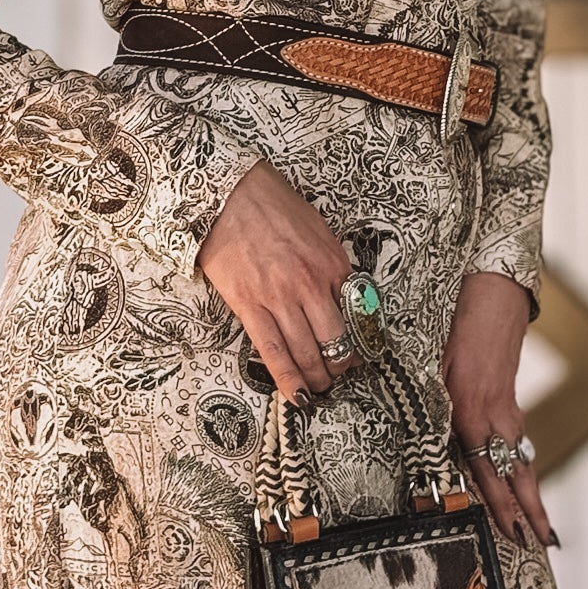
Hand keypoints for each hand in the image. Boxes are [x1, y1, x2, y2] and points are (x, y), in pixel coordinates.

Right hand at [197, 160, 355, 405]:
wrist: (227, 192)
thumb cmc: (271, 204)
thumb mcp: (317, 229)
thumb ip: (330, 265)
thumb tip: (338, 297)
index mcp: (333, 263)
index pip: (357, 315)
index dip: (360, 341)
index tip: (357, 353)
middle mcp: (311, 284)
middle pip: (335, 340)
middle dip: (340, 366)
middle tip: (338, 376)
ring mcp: (279, 297)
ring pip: (306, 352)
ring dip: (316, 378)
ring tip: (318, 389)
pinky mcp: (249, 305)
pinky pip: (272, 351)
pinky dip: (287, 378)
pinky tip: (296, 396)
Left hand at [442, 271, 551, 545]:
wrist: (494, 296)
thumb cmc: (456, 328)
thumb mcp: (432, 363)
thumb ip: (429, 403)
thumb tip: (423, 437)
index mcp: (471, 411)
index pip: (488, 469)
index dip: (500, 504)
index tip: (512, 532)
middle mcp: (494, 417)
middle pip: (516, 474)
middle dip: (530, 511)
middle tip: (542, 544)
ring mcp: (508, 410)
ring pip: (522, 461)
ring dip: (532, 495)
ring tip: (544, 528)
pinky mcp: (511, 401)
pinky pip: (518, 443)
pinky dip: (524, 468)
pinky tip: (526, 483)